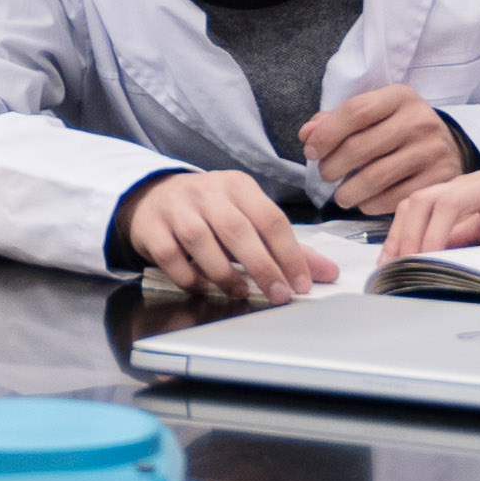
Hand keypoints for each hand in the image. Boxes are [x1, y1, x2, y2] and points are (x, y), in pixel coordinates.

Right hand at [119, 170, 329, 301]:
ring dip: (223, 272)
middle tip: (279, 295)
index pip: (270, 217)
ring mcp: (176, 207)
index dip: (289, 253)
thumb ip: (286, 246)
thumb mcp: (248, 217)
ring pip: (200, 239)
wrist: (154, 196)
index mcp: (238, 186)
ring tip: (240, 292)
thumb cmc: (211, 211)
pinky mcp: (151, 226)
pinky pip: (170, 255)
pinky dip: (188, 276)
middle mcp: (207, 192)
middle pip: (237, 228)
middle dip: (262, 266)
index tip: (302, 283)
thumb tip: (328, 273)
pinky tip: (203, 286)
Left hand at [300, 84, 467, 219]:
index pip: (355, 111)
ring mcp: (432, 151)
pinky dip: (370, 205)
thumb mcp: (375, 114)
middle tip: (325, 175)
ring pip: (373, 178)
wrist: (449, 148)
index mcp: (400, 97)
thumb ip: (337, 121)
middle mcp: (419, 120)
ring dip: (347, 192)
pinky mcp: (440, 180)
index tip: (311, 152)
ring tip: (341, 194)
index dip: (326, 134)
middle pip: (360, 147)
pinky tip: (364, 201)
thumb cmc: (400, 129)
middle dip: (332, 166)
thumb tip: (307, 135)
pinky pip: (392, 199)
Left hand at [382, 143, 479, 261]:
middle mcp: (478, 181)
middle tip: (399, 265)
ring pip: (451, 201)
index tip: (389, 260)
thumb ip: (478, 231)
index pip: (421, 203)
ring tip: (426, 260)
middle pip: (426, 199)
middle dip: (406, 233)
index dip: (400, 230)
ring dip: (435, 234)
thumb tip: (446, 252)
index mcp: (470, 188)